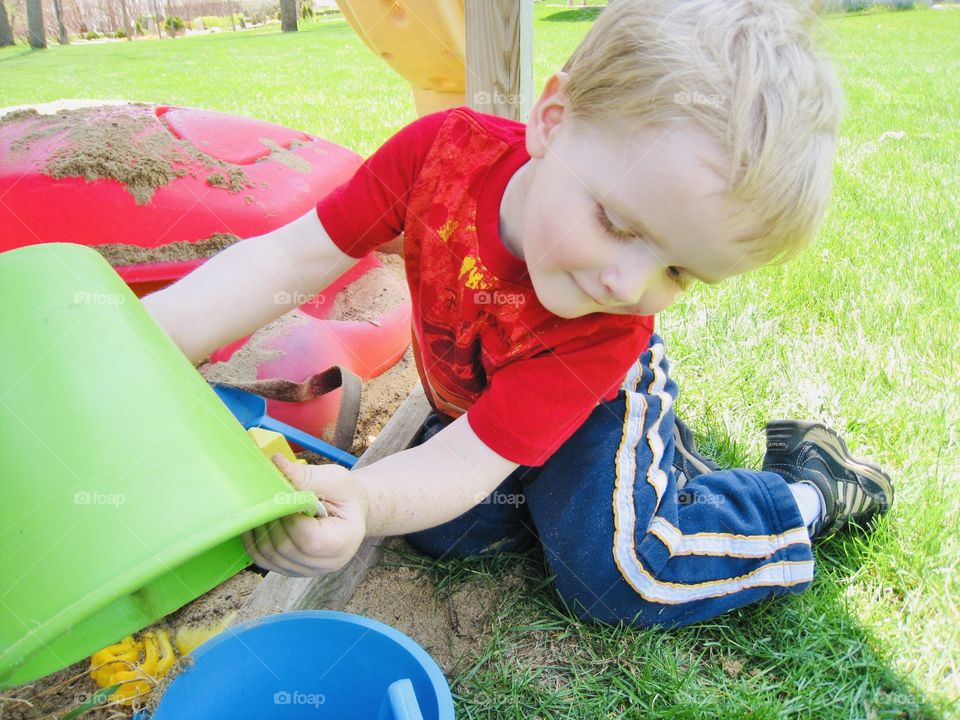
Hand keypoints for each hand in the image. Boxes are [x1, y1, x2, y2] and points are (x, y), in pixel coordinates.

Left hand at [241, 455, 368, 576]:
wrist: (349, 511)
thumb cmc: (345, 495)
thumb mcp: (334, 480)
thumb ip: (306, 475)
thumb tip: (276, 462)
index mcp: (344, 541)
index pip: (309, 539)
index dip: (290, 519)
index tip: (284, 497)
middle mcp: (327, 563)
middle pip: (286, 550)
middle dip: (271, 522)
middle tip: (265, 499)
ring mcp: (308, 570)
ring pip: (271, 558)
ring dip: (259, 532)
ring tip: (261, 509)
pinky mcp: (292, 570)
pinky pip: (265, 561)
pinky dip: (255, 542)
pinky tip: (256, 522)